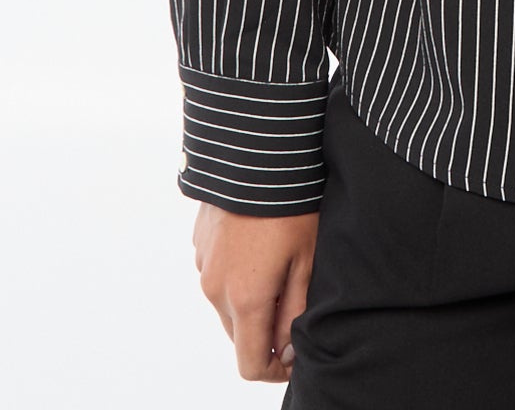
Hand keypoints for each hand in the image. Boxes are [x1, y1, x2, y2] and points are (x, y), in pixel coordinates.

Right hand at [191, 199, 319, 380]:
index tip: (295, 354)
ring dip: (251, 301)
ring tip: (281, 265)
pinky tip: (261, 245)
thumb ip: (295, 312)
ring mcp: (203, 266)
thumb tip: (286, 350)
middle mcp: (215, 290)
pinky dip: (237, 275)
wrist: (258, 153)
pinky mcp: (200, 245)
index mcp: (244, 299)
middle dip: (264, 332)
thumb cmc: (291, 205)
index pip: (250, 364)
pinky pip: (218, 276)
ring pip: (227, 306)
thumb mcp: (306, 260)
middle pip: (239, 335)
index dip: (274, 369)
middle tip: (294, 302)